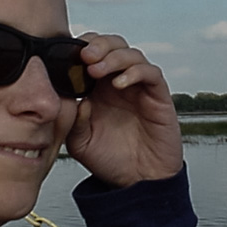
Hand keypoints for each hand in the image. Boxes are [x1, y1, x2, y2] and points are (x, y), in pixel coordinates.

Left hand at [64, 33, 182, 187]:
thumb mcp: (79, 141)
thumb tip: (76, 97)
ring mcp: (140, 87)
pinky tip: (120, 84)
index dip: (82, 47)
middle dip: (98, 44)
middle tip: (85, 56)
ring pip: (132, 54)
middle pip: (113, 45)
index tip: (68, 54)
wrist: (136, 182)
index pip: (93, 53)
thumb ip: (74, 119)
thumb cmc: (110, 160)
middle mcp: (119, 83)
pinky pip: (151, 73)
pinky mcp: (158, 96)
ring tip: (97, 70)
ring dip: (114, 57)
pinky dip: (135, 72)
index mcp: (98, 87)